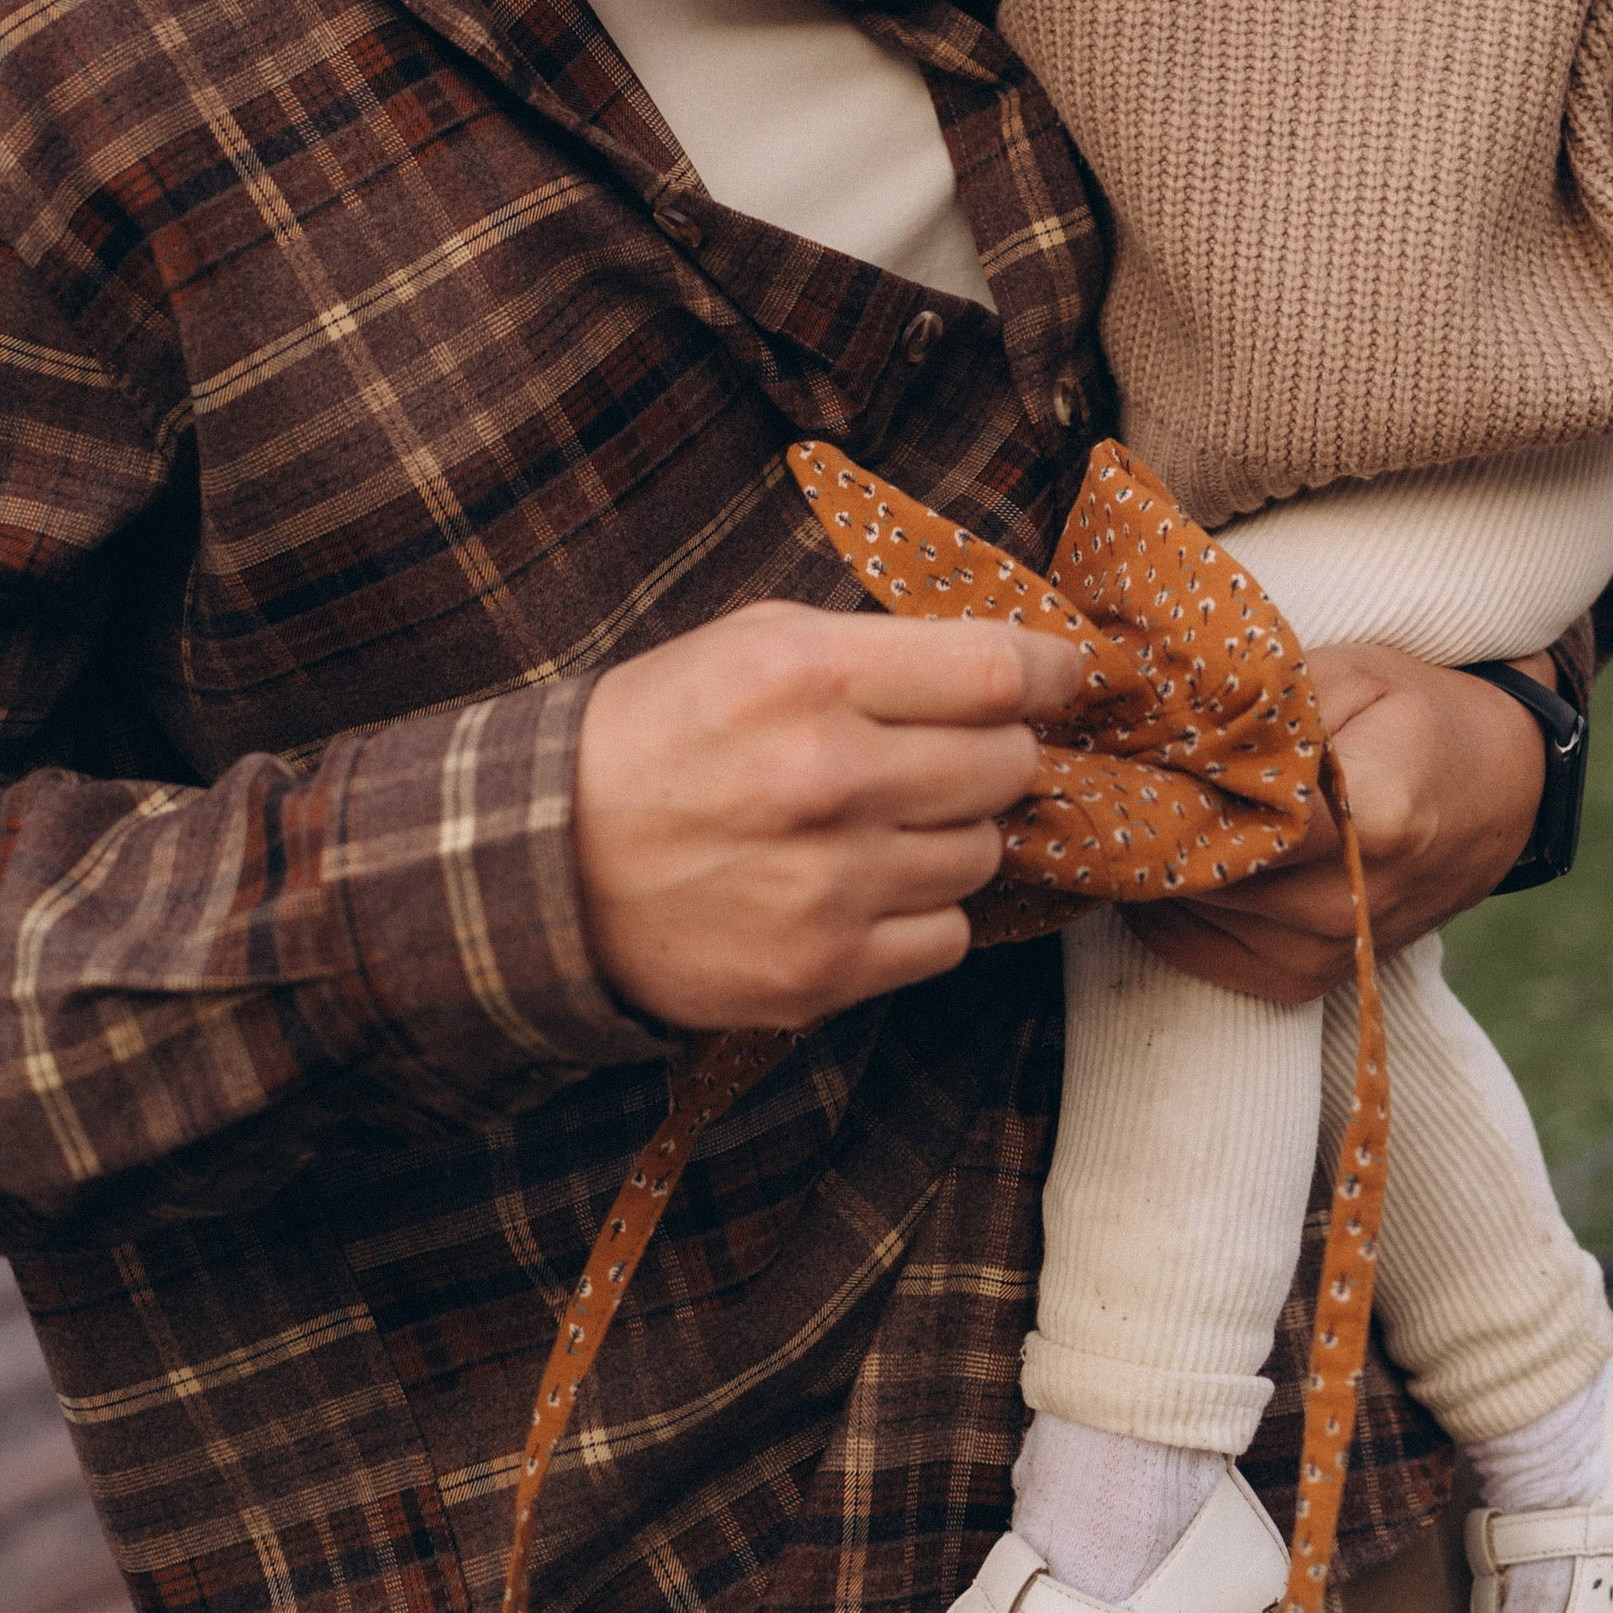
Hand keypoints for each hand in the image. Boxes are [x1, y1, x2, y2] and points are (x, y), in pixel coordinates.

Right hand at [574, 603, 1082, 1027]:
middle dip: (997, 750)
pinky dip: (924, 909)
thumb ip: (878, 645)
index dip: (1053, 671)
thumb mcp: (754, 640)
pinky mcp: (822, 972)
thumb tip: (1006, 659)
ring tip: (885, 818)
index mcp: (812, 676)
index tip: (1063, 675)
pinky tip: (867, 883)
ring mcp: (830, 885)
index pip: (998, 672)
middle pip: (1007, 763)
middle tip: (954, 748)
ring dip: (956, 831)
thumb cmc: (662, 733)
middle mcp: (830, 779)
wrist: (549, 862)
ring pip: (983, 852)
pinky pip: (947, 936)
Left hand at [1126, 641, 1553, 1005]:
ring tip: (1155, 803)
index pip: (1242, 822)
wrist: (1498, 792)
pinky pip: (1197, 950)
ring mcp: (1328, 955)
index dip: (1175, 784)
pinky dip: (1176, 902)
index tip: (1132, 750)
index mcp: (1375, 819)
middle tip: (1121, 770)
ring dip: (1160, 862)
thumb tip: (1168, 732)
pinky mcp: (1304, 984)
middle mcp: (1348, 904)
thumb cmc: (1417, 717)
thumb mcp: (1354, 675)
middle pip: (1204, 872)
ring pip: (1189, 913)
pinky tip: (1185, 850)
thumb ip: (1269, 706)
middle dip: (1154, 821)